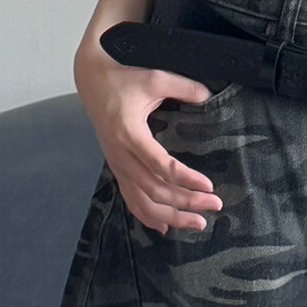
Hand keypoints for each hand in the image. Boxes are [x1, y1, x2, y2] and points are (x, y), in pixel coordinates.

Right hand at [74, 38, 224, 234]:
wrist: (92, 83)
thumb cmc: (123, 80)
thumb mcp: (154, 78)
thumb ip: (182, 87)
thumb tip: (207, 95)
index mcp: (130, 133)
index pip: (160, 165)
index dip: (185, 178)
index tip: (209, 186)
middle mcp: (121, 155)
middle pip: (154, 189)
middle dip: (186, 201)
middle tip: (214, 205)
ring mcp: (117, 165)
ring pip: (142, 201)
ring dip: (170, 216)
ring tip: (197, 223)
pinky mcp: (117, 169)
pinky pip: (130, 199)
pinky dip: (147, 216)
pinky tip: (164, 228)